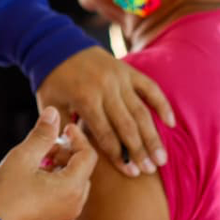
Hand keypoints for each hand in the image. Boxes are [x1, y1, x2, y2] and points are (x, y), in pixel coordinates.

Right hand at [0, 107, 97, 219]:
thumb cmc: (7, 193)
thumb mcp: (23, 157)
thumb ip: (42, 134)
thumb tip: (53, 113)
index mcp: (72, 186)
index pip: (88, 155)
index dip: (78, 137)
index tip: (63, 128)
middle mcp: (76, 203)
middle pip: (84, 169)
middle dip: (68, 152)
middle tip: (47, 146)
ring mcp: (68, 215)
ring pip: (76, 183)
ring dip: (63, 168)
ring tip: (40, 161)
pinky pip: (68, 197)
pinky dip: (60, 183)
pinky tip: (38, 179)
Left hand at [36, 46, 174, 177]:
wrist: (58, 46)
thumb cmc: (53, 82)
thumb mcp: (49, 106)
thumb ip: (58, 132)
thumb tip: (64, 159)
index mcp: (85, 99)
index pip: (106, 134)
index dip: (119, 156)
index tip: (131, 173)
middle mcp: (106, 89)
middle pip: (128, 126)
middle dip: (140, 151)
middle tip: (151, 171)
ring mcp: (120, 78)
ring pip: (141, 111)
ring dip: (153, 136)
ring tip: (162, 159)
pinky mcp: (129, 70)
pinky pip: (151, 88)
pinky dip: (162, 105)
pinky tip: (171, 123)